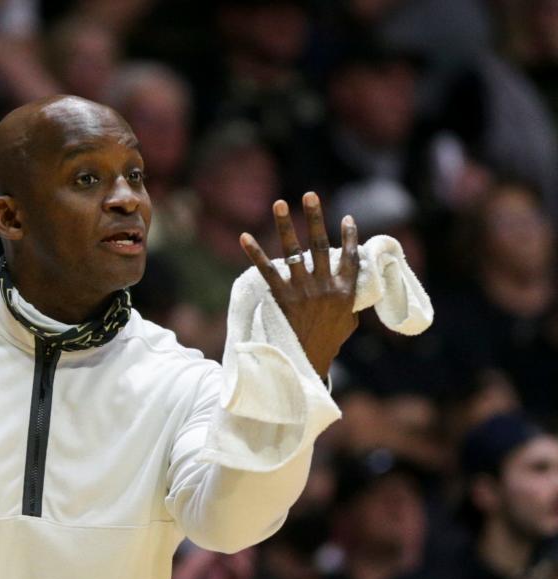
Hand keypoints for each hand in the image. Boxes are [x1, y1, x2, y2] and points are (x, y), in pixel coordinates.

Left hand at [240, 192, 358, 376]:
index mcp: (345, 291)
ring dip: (286, 225)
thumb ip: (351, 302)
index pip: (350, 257)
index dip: (350, 237)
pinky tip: (244, 236)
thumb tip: (356, 290)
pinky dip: (255, 252)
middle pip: (320, 245)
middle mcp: (325, 286)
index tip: (347, 218)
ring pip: (294, 251)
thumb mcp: (349, 322)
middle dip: (315, 218)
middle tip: (309, 195)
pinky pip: (267, 269)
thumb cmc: (329, 342)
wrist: (308, 363)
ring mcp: (303, 290)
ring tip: (279, 203)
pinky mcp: (283, 296)